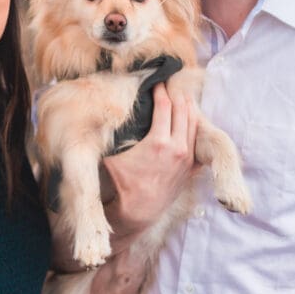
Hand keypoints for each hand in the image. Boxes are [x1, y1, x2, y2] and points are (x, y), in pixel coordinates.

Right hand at [102, 82, 196, 243]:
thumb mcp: (111, 157)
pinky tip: (191, 120)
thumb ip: (110, 136)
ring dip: (189, 108)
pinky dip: (194, 127)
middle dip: (177, 94)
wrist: (137, 211)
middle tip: (171, 84)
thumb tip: (97, 118)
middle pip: (183, 111)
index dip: (161, 91)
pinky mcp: (189, 168)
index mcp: (159, 142)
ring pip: (194, 124)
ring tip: (183, 97)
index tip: (157, 82)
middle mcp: (177, 148)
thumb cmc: (121, 184)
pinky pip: (197, 141)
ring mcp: (186, 158)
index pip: (164, 107)